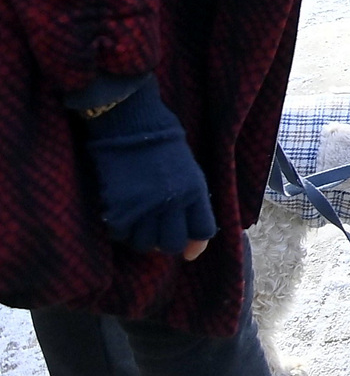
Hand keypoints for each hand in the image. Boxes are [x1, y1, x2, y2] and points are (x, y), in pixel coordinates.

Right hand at [80, 77, 216, 260]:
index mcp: (195, 191)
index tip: (189, 252)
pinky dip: (120, 231)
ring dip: (141, 238)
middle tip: (156, 234)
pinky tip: (120, 218)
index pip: (203, 231)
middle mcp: (174, 203)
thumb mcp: (189, 168)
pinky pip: (121, 234)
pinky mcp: (119, 207)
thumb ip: (191, 196)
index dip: (196, 245)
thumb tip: (189, 226)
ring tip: (137, 225)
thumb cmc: (162, 141)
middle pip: (172, 242)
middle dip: (166, 242)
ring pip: (145, 243)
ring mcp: (145, 206)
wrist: (131, 123)